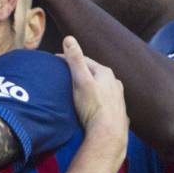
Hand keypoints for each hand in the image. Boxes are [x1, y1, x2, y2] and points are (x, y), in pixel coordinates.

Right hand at [63, 36, 128, 153]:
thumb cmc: (93, 106)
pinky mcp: (117, 111)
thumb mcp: (80, 80)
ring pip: (101, 87)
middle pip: (93, 73)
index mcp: (105, 73)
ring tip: (77, 90)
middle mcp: (114, 83)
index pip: (84, 60)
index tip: (55, 61)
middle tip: (64, 75)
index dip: (69, 60)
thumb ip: (75, 60)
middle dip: (80, 72)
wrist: (108, 134)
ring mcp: (117, 97)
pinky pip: (104, 100)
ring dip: (90, 86)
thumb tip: (69, 38)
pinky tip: (91, 105)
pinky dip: (96, 99)